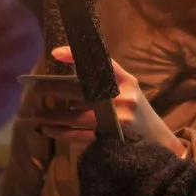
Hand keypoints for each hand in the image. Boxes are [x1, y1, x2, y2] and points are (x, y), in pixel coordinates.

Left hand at [19, 49, 175, 149]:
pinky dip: (61, 133)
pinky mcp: (111, 139)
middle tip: (36, 87)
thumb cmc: (134, 111)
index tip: (55, 53)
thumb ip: (103, 81)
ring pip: (77, 116)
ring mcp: (118, 120)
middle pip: (81, 91)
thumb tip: (65, 77)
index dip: (77, 56)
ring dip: (54, 115)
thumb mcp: (126, 90)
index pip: (100, 63)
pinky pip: (80, 135)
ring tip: (37, 114)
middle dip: (56, 88)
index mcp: (127, 82)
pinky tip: (48, 129)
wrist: (159, 141)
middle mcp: (124, 98)